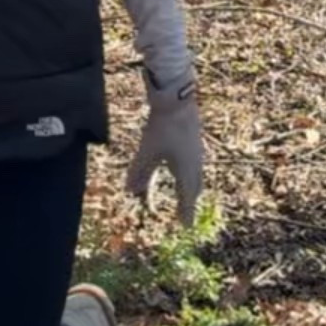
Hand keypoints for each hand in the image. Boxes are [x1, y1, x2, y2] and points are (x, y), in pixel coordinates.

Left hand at [125, 69, 203, 226]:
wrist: (177, 98)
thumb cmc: (163, 127)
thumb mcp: (148, 151)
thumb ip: (140, 172)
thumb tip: (129, 192)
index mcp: (186, 170)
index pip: (187, 197)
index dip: (186, 212)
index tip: (186, 227)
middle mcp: (195, 162)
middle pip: (194, 187)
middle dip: (190, 201)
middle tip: (187, 213)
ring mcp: (196, 149)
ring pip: (195, 173)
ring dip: (191, 186)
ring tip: (187, 191)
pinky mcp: (194, 137)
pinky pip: (193, 161)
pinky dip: (189, 171)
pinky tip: (182, 163)